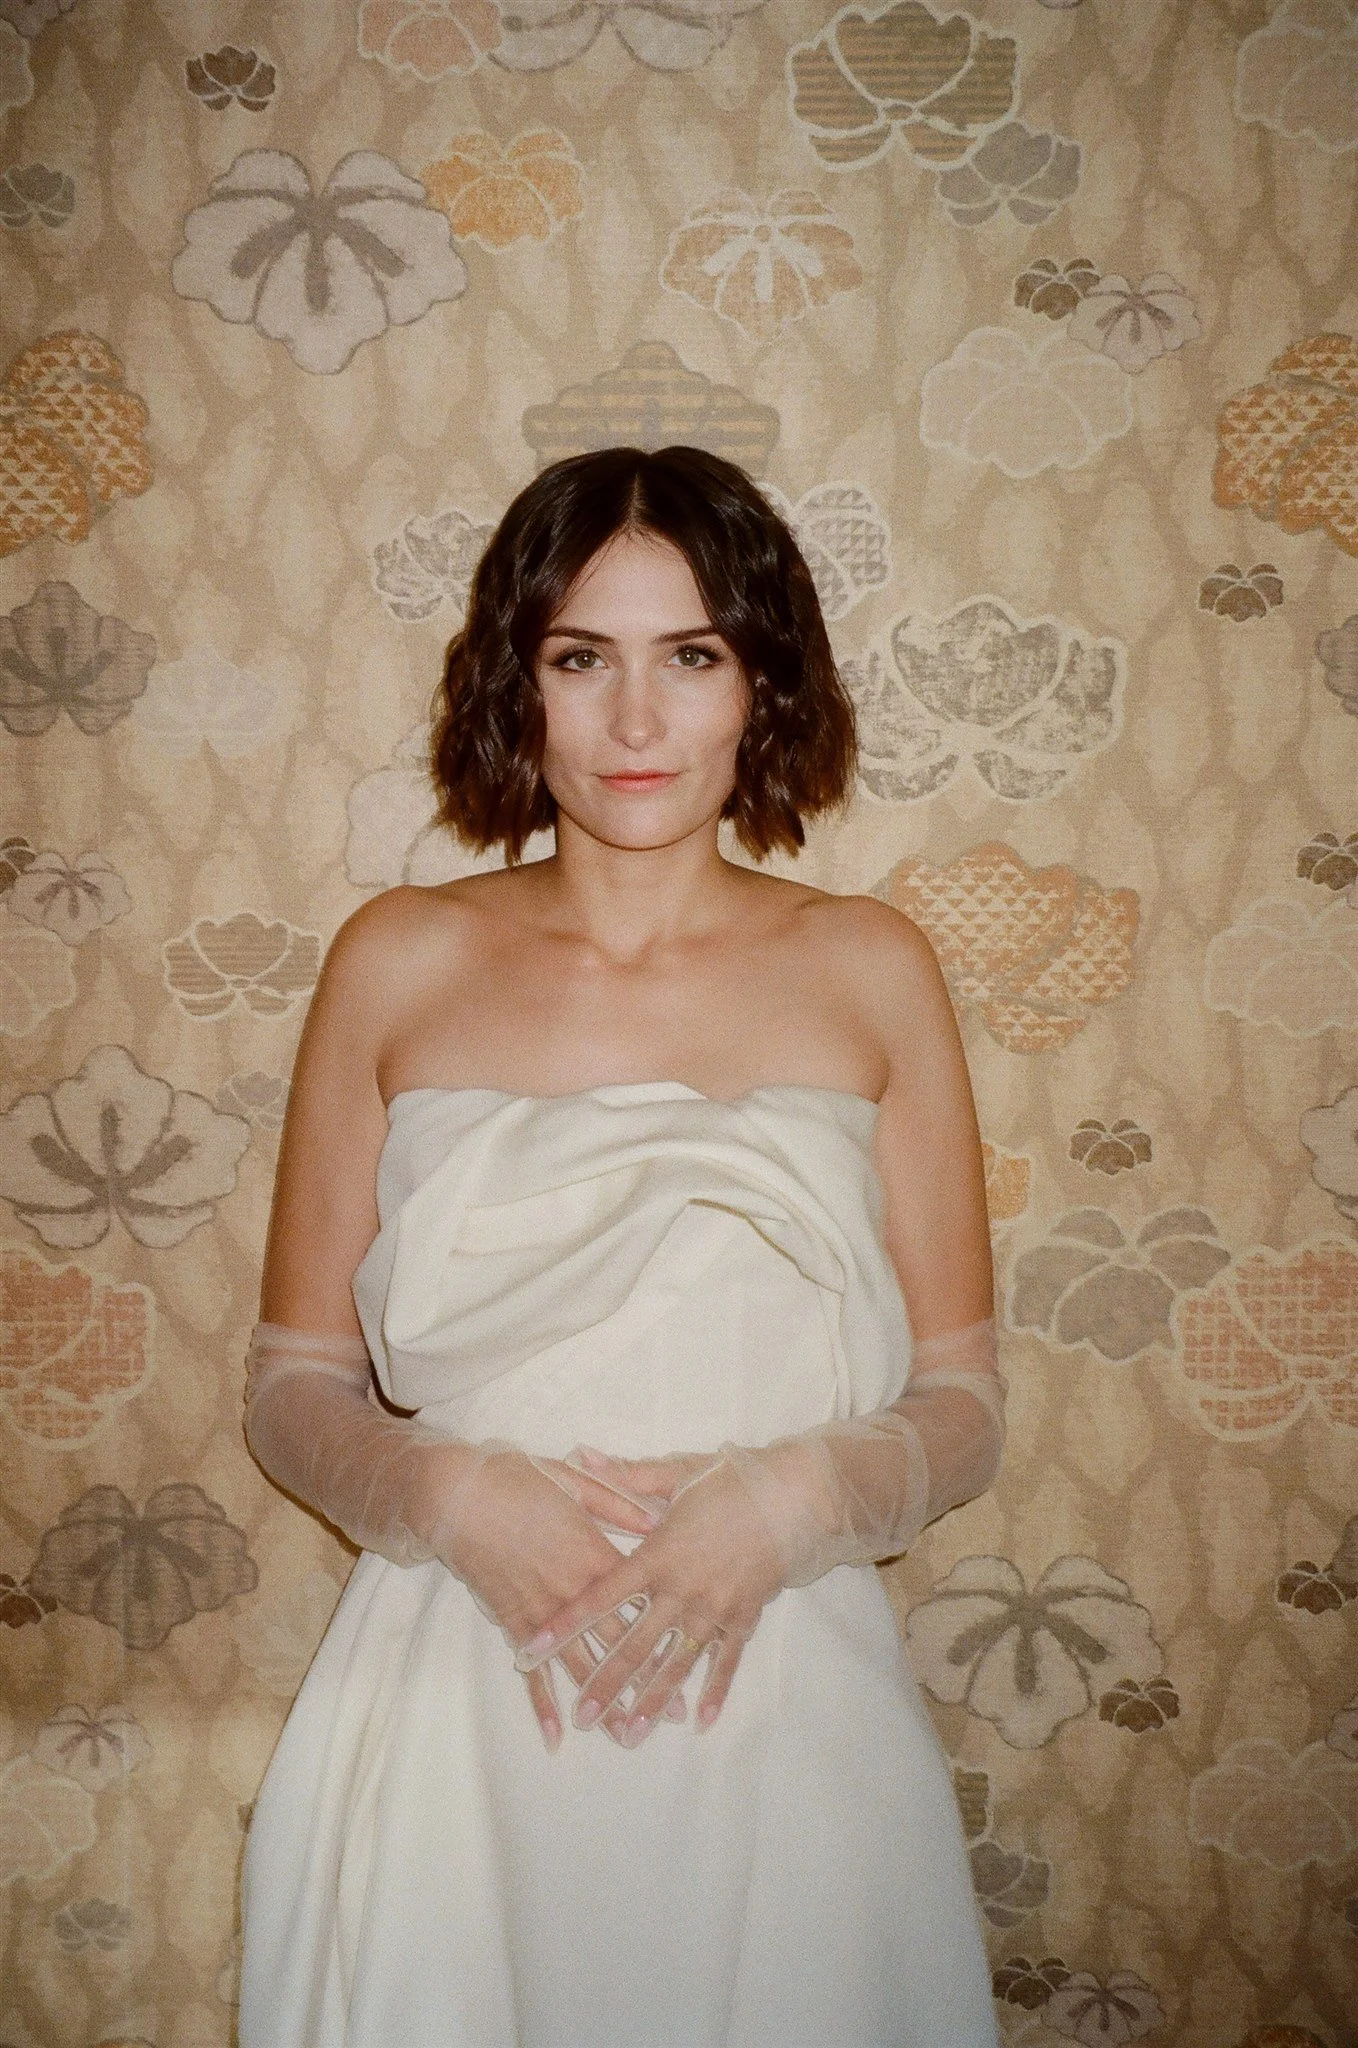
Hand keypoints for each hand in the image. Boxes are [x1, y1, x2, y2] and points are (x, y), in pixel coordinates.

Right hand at [428, 1445, 665, 1751]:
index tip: (694, 1658)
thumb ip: (617, 1501)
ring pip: (579, 1665)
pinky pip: (532, 1670)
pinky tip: (555, 1733)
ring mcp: (542, 1611)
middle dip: (644, 1681)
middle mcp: (573, 1591)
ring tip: (625, 1733)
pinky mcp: (512, 1622)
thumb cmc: (518, 1480)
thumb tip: (658, 1517)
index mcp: (594, 1554)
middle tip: (670, 1716)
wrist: (458, 1495)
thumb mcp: (574, 1481)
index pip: (640, 1601)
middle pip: (616, 1643)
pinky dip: (542, 1702)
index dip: (667, 1631)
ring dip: (602, 1700)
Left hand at [517, 1449, 791, 1744]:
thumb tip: (582, 1455)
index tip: (533, 1648)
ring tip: (630, 1733)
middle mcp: (682, 1589)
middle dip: (607, 1683)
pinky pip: (725, 1661)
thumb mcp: (677, 1472)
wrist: (795, 1495)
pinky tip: (699, 1722)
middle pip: (636, 1644)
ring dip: (652, 1700)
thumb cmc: (732, 1479)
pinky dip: (713, 1692)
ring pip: (676, 1663)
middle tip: (584, 1716)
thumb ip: (627, 1475)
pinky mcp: (744, 1615)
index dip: (566, 1623)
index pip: (602, 1596)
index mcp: (658, 1554)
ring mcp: (715, 1608)